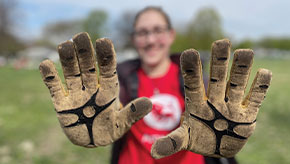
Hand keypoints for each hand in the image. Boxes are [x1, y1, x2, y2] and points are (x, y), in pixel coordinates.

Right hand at [39, 32, 151, 146]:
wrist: (91, 140)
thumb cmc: (108, 131)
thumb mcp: (122, 124)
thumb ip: (132, 113)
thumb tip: (149, 103)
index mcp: (108, 91)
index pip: (107, 71)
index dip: (106, 57)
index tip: (104, 41)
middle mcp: (91, 88)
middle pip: (88, 68)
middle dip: (85, 53)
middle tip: (81, 36)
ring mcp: (76, 95)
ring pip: (72, 74)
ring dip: (68, 60)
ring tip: (64, 45)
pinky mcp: (61, 103)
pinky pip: (54, 88)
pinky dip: (50, 77)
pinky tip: (45, 64)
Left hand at [151, 39, 271, 157]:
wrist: (218, 145)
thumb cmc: (199, 137)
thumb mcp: (185, 139)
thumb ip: (172, 142)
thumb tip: (154, 153)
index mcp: (197, 103)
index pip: (193, 84)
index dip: (192, 70)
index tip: (189, 52)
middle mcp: (215, 100)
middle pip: (217, 78)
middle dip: (219, 62)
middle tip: (221, 42)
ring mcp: (232, 105)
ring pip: (237, 84)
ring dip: (241, 70)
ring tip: (245, 52)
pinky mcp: (247, 114)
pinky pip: (254, 99)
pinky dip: (260, 88)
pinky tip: (264, 73)